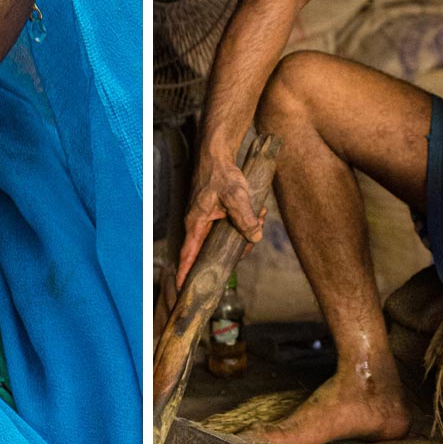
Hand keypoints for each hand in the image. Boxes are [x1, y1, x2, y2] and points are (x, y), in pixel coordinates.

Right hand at [175, 151, 266, 287]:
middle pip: (213, 250)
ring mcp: (207, 219)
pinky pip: (231, 227)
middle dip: (236, 249)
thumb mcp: (236, 196)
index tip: (182, 289)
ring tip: (260, 214)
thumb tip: (256, 237)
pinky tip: (258, 211)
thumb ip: (246, 218)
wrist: (218, 154)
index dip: (185, 273)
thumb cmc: (221, 173)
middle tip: (251, 242)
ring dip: (245, 232)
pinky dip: (246, 222)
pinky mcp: (216, 214)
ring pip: (226, 238)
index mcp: (196, 223)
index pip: (188, 254)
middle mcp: (199, 224)